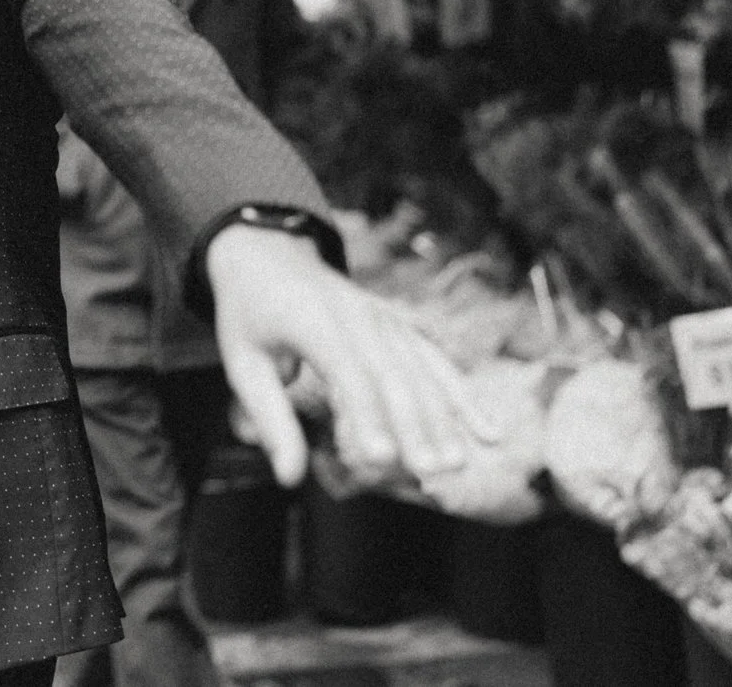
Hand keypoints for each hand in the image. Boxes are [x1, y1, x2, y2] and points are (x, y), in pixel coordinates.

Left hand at [204, 223, 487, 489]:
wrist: (267, 252)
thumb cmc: (249, 314)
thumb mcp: (242, 362)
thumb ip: (269, 417)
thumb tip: (289, 478)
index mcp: (314, 322)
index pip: (347, 373)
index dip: (367, 416)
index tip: (383, 460)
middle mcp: (358, 317)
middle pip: (393, 376)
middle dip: (416, 426)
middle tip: (432, 472)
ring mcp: (384, 319)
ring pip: (422, 371)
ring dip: (444, 417)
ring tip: (459, 462)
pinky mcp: (400, 326)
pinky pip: (436, 362)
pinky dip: (462, 395)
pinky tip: (488, 429)